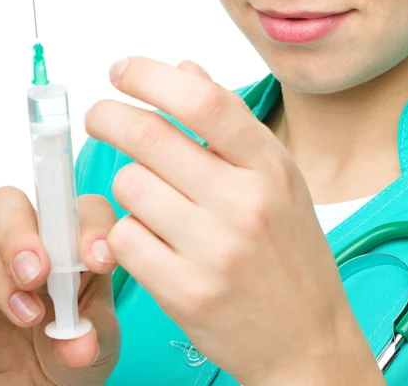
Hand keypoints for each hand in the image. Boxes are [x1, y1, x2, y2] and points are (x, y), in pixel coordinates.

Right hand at [0, 187, 120, 385]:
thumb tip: (79, 342)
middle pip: (13, 203)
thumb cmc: (70, 355)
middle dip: (22, 234)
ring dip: (3, 264)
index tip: (98, 260)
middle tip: (38, 274)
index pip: (84, 210)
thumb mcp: (96, 342)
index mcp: (76, 243)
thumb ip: (93, 333)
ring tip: (28, 314)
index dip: (91, 227)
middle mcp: (34, 240)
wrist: (32, 384)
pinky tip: (5, 314)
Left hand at [85, 57, 377, 385]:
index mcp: (270, 166)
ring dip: (129, 185)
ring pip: (129, 185)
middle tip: (101, 117)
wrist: (307, 338)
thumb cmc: (292, 253)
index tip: (123, 70)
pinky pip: (124, 237)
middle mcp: (245, 202)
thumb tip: (186, 68)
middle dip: (109, 117)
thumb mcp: (278, 179)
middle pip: (149, 136)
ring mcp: (215, 249)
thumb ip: (230, 122)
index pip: (203, 101)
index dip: (152, 76)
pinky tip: (153, 239)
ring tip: (153, 199)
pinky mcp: (186, 291)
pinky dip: (127, 231)